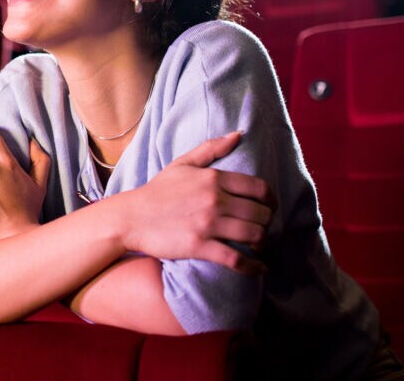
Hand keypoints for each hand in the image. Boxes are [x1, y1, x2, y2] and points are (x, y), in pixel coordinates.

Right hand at [118, 132, 275, 274]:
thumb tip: (239, 134)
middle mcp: (214, 200)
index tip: (271, 208)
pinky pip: (236, 258)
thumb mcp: (183, 164)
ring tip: (259, 245)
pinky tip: (258, 267)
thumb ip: (212, 148)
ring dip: (262, 242)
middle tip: (263, 228)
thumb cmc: (158, 190)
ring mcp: (207, 224)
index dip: (272, 200)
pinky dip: (252, 266)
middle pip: (261, 213)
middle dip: (267, 223)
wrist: (131, 217)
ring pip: (254, 235)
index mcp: (213, 178)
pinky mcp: (200, 246)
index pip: (259, 188)